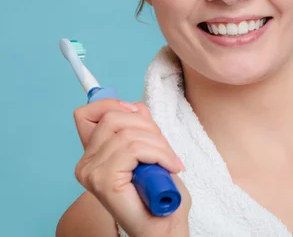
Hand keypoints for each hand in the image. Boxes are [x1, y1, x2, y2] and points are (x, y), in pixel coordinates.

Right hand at [73, 99, 190, 236]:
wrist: (165, 225)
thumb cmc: (159, 192)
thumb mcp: (150, 148)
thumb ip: (138, 127)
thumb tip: (134, 106)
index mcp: (93, 154)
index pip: (86, 113)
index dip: (113, 104)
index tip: (138, 114)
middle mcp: (86, 163)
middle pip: (114, 117)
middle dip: (148, 126)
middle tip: (164, 148)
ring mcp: (92, 172)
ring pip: (129, 134)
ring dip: (159, 144)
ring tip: (169, 161)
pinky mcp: (104, 180)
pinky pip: (135, 149)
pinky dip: (160, 153)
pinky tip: (170, 166)